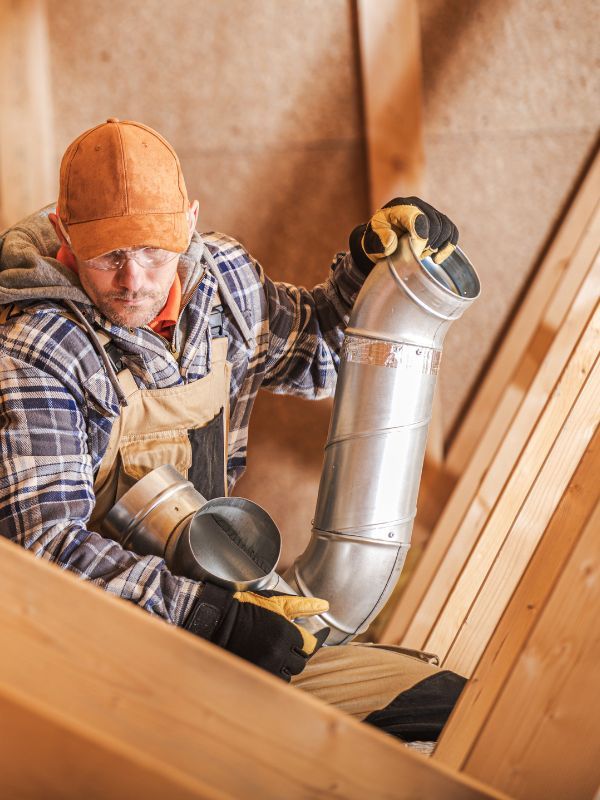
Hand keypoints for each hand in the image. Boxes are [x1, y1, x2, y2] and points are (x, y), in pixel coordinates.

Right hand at [184, 583, 328, 680]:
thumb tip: (324, 605)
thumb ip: (303, 606)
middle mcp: (279, 651)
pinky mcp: (257, 672)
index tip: (305, 639)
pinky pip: (274, 680)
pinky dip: (275, 673)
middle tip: (287, 644)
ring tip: (277, 653)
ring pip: (289, 673)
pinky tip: (269, 661)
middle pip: (301, 662)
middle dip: (296, 653)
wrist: (220, 619)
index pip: (310, 646)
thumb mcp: (278, 602)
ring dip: (286, 665)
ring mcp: (267, 664)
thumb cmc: (250, 607)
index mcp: (287, 632)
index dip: (308, 642)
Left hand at [349, 197, 457, 272]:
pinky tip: (437, 258)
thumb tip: (392, 242)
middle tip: (415, 255)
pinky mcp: (436, 221)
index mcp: (400, 207)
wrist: (380, 240)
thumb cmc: (376, 241)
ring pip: (446, 227)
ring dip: (437, 245)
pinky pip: (451, 231)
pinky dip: (448, 245)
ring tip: (423, 255)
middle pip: (436, 224)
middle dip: (428, 244)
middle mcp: (417, 205)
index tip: (414, 254)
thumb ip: (378, 242)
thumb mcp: (371, 242)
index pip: (419, 219)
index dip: (420, 240)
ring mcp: (428, 211)